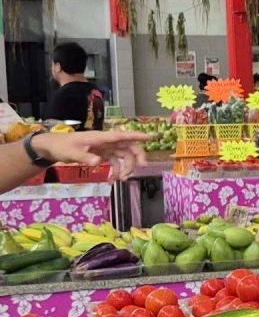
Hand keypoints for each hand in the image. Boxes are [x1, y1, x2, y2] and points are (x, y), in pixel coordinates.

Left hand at [32, 130, 146, 179]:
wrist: (51, 148)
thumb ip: (85, 157)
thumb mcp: (71, 152)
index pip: (122, 136)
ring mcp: (105, 149)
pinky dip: (115, 171)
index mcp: (100, 137)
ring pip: (123, 156)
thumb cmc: (61, 146)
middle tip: (142, 168)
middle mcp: (106, 142)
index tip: (150, 137)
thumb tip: (99, 162)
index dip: (137, 136)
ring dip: (126, 167)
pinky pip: (114, 163)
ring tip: (122, 179)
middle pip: (127, 146)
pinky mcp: (102, 155)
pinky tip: (111, 180)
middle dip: (136, 157)